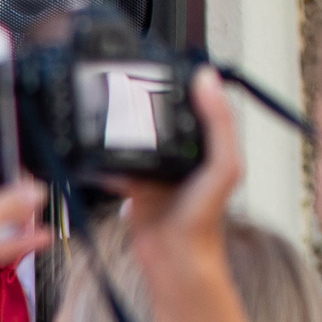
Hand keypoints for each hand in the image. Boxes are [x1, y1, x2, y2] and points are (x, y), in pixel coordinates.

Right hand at [109, 68, 242, 291]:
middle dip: (147, 100)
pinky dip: (105, 154)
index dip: (187, 82)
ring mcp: (156, 167)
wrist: (174, 258)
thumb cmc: (204, 219)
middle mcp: (183, 153)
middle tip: (131, 80)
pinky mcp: (133, 182)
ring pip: (137, 135)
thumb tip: (207, 79)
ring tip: (112, 105)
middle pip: (163, 116)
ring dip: (124, 124)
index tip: (169, 63)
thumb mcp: (223, 164)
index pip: (198, 102)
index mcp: (209, 144)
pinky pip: (115, 160)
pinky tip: (98, 145)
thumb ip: (219, 122)